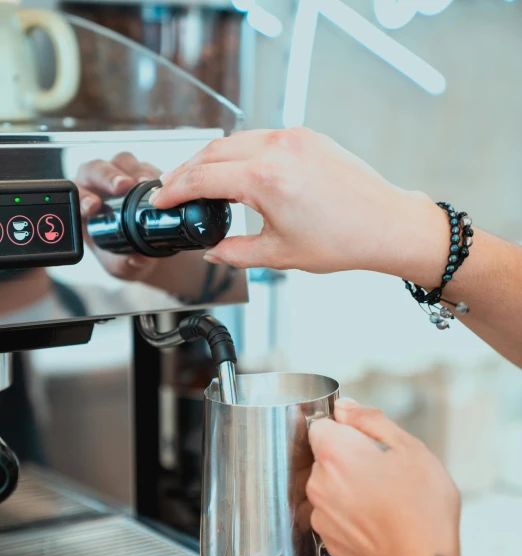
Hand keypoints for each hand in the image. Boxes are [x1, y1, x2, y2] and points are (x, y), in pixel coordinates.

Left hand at [76, 153, 163, 280]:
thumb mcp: (121, 266)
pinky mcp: (143, 171)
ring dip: (131, 170)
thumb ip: (125, 264)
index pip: (76, 195)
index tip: (93, 207)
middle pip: (95, 169)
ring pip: (121, 161)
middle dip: (107, 176)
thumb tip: (137, 259)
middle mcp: (97, 186)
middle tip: (121, 186)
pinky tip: (160, 185)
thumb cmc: (123, 256)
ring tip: (142, 183)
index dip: (83, 198)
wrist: (144, 250)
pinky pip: (146, 165)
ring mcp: (121, 175)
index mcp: (82, 206)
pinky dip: (152, 173)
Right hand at [152, 127, 447, 278]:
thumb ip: (236, 252)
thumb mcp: (280, 255)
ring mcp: (293, 137)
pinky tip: (235, 170)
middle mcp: (277, 149)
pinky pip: (260, 138)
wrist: (386, 224)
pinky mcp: (307, 136)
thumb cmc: (343, 240)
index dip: (174, 191)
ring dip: (211, 159)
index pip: (202, 178)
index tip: (161, 201)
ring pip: (235, 140)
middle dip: (185, 171)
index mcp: (265, 179)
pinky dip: (239, 152)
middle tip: (172, 190)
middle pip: (212, 152)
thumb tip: (214, 251)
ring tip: (199, 180)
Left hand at [307, 399, 460, 555]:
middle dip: (350, 458)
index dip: (345, 428)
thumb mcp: (409, 448)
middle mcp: (318, 482)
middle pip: (326, 457)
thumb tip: (345, 407)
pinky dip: (351, 514)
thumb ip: (371, 420)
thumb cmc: (422, 507)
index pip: (322, 425)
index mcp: (334, 453)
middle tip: (386, 472)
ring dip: (350, 488)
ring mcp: (320, 514)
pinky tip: (378, 520)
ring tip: (385, 500)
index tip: (368, 441)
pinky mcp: (326, 539)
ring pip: (330, 486)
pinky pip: (335, 514)